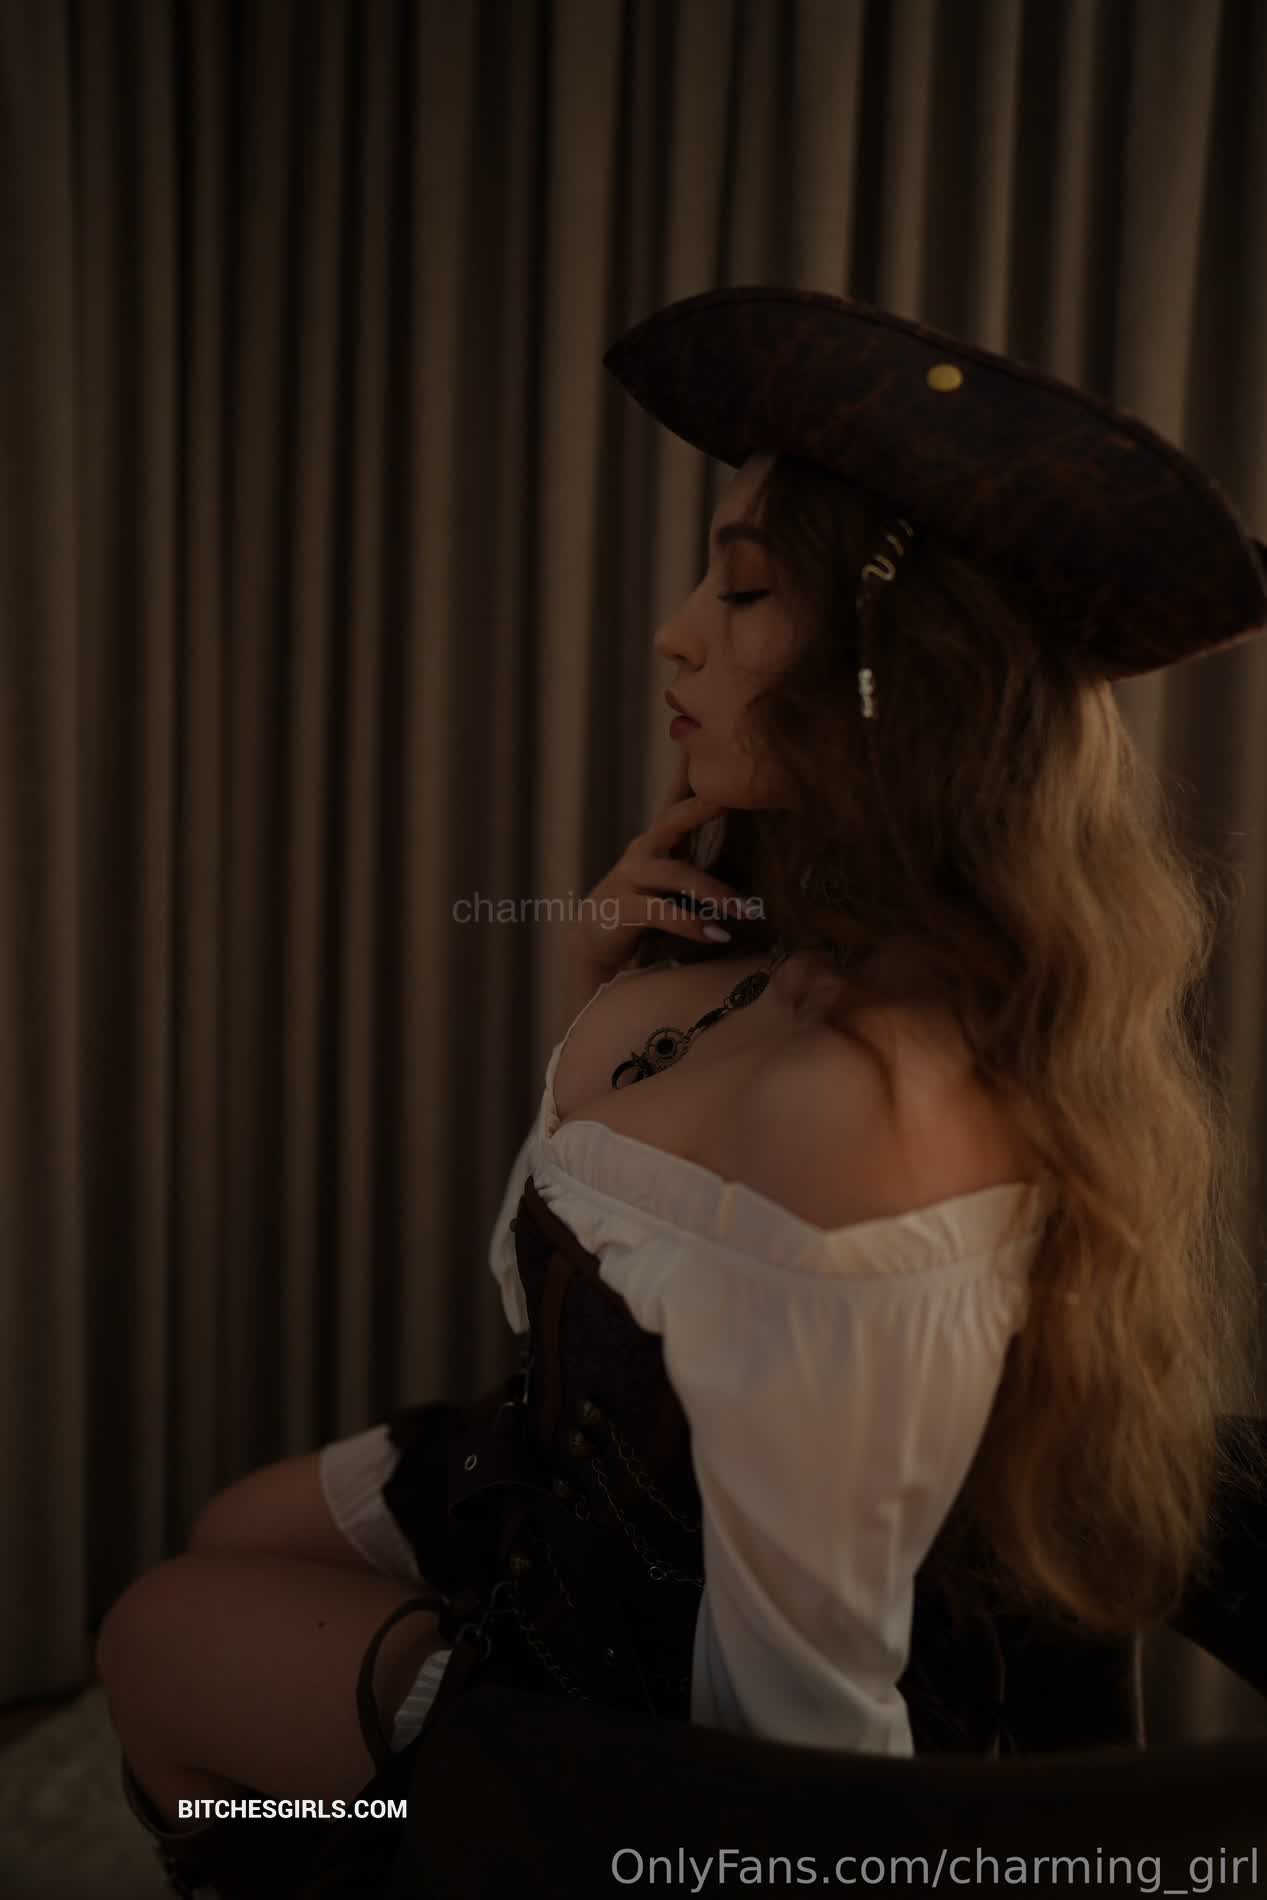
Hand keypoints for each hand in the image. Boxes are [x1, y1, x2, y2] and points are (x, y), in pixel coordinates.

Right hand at [568, 754, 747, 978]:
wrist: (594, 941)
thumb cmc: (647, 907)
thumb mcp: (674, 879)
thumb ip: (704, 862)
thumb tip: (758, 850)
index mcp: (660, 839)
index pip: (680, 799)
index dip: (695, 772)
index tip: (721, 750)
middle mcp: (644, 849)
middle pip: (673, 819)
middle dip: (703, 808)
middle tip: (733, 800)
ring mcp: (631, 877)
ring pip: (677, 874)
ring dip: (715, 892)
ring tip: (747, 911)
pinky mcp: (622, 908)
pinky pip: (662, 912)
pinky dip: (693, 924)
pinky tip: (717, 935)